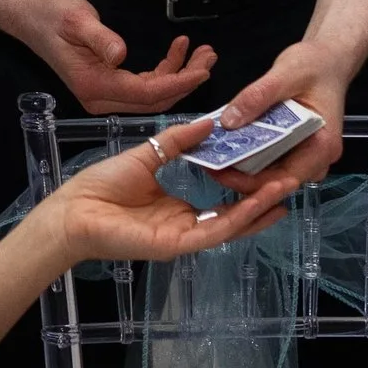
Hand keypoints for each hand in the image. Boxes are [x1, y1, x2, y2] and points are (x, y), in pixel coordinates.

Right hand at [17, 0, 214, 114]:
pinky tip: (177, 52)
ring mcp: (105, 94)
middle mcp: (101, 97)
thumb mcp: (77, 21)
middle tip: (209, 58)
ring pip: (153, 94)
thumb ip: (100, 38)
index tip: (202, 71)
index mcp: (95, 86)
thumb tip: (120, 54)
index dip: (177, 83)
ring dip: (179, 76)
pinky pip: (144, 85)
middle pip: (154, 99)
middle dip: (186, 81)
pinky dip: (165, 71)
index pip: (146, 92)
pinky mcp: (109, 85)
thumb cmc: (54, 17)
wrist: (34, 19)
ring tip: (202, 53)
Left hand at [40, 115, 299, 265]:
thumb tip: (208, 123)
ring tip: (287, 188)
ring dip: (260, 208)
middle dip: (265, 200)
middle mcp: (186, 226)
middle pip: (236, 216)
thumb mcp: (148, 155)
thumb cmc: (103, 185)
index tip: (272, 169)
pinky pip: (214, 232)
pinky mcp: (176, 244)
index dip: (250, 188)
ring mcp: (183, 238)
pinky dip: (239, 218)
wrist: (74, 209)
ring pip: (232, 226)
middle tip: (293, 180)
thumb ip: (178, 141)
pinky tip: (259, 203)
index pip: (224, 202)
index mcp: (180, 210)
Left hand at [204, 37, 360, 198]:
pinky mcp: (293, 148)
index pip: (285, 179)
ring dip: (242, 168)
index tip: (221, 173)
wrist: (327, 58)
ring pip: (271, 172)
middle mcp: (316, 158)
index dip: (252, 184)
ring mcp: (305, 155)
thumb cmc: (314, 64)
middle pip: (276, 180)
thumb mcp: (285, 74)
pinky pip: (270, 159)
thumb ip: (257, 97)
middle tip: (207, 165)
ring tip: (211, 157)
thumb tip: (229, 122)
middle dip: (241, 177)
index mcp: (322, 146)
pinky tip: (225, 146)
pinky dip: (248, 154)